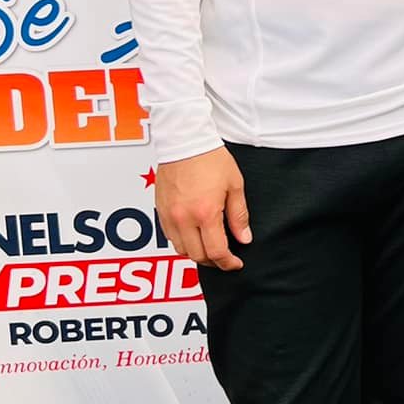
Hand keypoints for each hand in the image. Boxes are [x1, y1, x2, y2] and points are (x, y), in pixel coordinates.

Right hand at [157, 146, 250, 269]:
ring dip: (196, 253)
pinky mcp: (160, 210)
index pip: (216, 251)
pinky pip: (170, 237)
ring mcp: (169, 215)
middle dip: (213, 261)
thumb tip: (243, 238)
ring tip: (210, 247)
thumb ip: (239, 216)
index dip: (228, 263)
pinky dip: (183, 242)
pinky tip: (194, 235)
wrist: (185, 140)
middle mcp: (183, 218)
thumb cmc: (210, 158)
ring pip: (181, 249)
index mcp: (205, 213)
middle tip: (225, 257)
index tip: (235, 264)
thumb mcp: (234, 186)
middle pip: (197, 256)